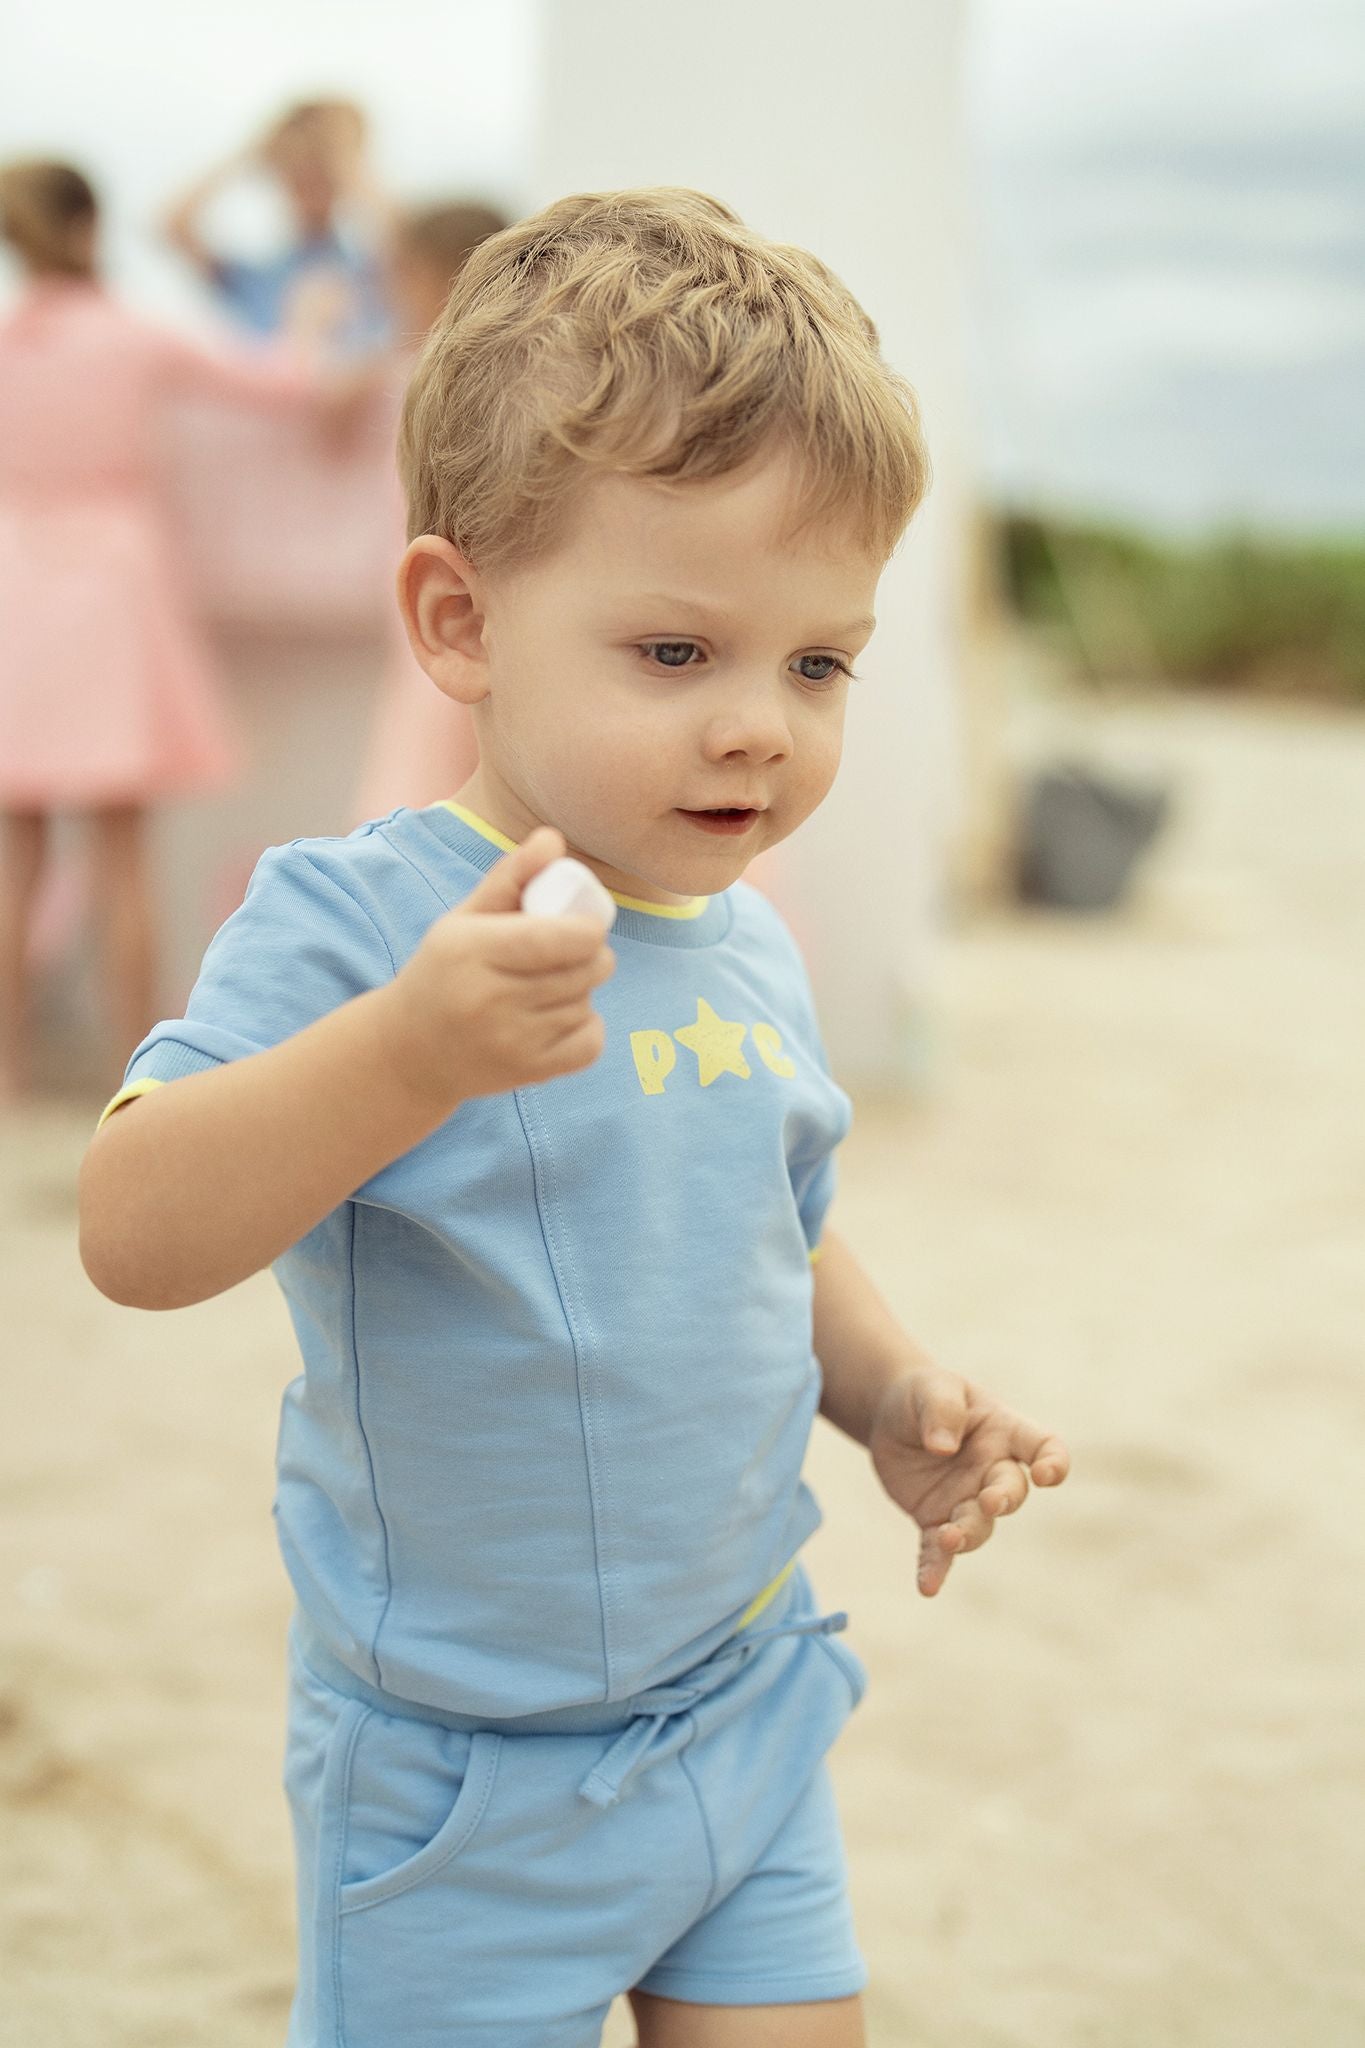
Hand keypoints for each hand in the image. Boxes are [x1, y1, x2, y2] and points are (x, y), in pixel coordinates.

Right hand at [381, 827, 615, 1110]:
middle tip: (576, 951)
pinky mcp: (528, 1073)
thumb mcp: (464, 920)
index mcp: (473, 950)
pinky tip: (562, 1017)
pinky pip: (590, 1044)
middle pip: (584, 970)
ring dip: (583, 991)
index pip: (562, 939)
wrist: (410, 1052)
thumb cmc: (443, 972)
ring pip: (586, 1004)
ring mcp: (511, 1041)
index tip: (586, 925)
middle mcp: (490, 999)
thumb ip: (510, 877)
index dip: (591, 929)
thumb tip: (552, 839)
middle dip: (593, 956)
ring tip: (552, 985)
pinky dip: (587, 1028)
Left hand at [868, 1368, 1068, 1596]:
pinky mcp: (936, 1520)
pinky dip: (934, 1568)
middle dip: (1004, 1499)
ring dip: (967, 1535)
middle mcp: (993, 1471)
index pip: (1044, 1447)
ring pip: (979, 1526)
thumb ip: (941, 1411)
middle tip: (989, 1501)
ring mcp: (967, 1499)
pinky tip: (927, 1586)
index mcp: (1005, 1432)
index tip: (1047, 1474)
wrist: (891, 1416)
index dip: (1054, 1462)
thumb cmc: (924, 1395)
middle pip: (1012, 1491)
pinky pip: (938, 1549)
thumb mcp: (932, 1389)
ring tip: (949, 1538)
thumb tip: (943, 1448)